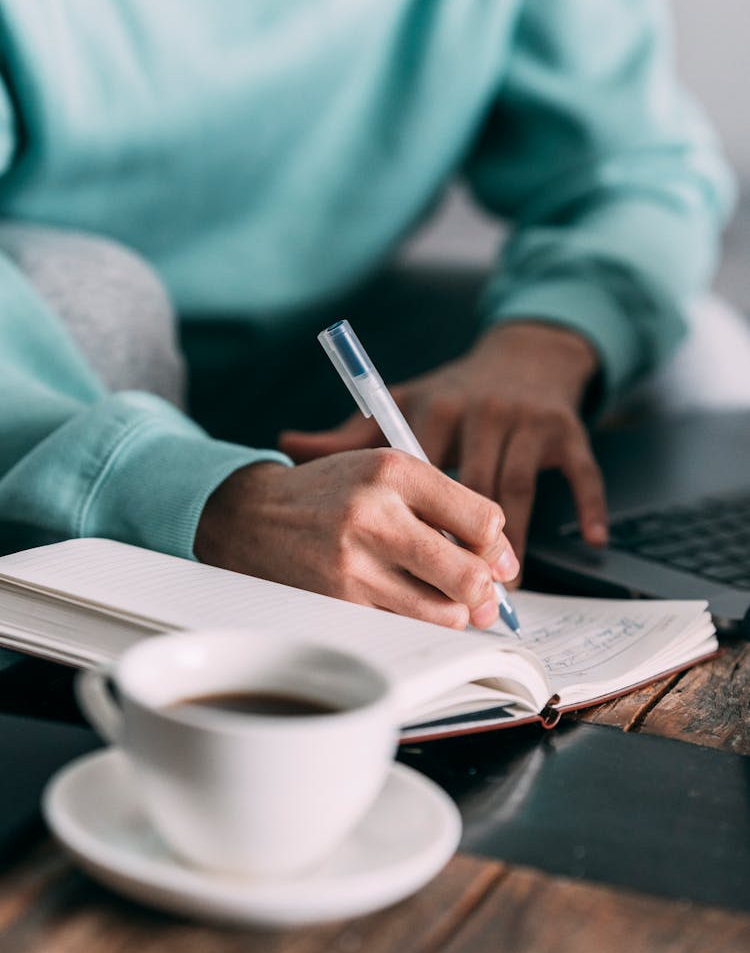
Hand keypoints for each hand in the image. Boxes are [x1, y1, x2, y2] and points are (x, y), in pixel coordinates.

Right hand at [194, 450, 519, 629]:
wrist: (249, 515)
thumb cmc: (330, 493)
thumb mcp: (383, 472)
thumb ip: (445, 504)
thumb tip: (503, 560)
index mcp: (394, 470)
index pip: (483, 520)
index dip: (499, 548)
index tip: (496, 560)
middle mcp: (374, 513)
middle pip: (469, 575)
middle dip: (485, 593)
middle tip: (482, 596)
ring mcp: (354, 563)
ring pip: (442, 612)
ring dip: (453, 614)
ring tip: (442, 601)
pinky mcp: (337, 601)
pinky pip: (403, 626)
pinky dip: (414, 623)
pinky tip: (402, 604)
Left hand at [280, 322, 607, 576]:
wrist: (524, 355)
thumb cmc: (454, 393)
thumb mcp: (400, 402)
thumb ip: (349, 432)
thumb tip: (286, 442)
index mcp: (433, 410)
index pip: (421, 478)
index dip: (418, 528)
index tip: (407, 570)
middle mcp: (479, 411)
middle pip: (472, 492)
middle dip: (468, 550)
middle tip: (465, 597)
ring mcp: (525, 420)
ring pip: (519, 489)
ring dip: (517, 543)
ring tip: (506, 588)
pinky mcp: (566, 426)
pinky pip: (581, 472)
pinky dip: (588, 505)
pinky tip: (588, 540)